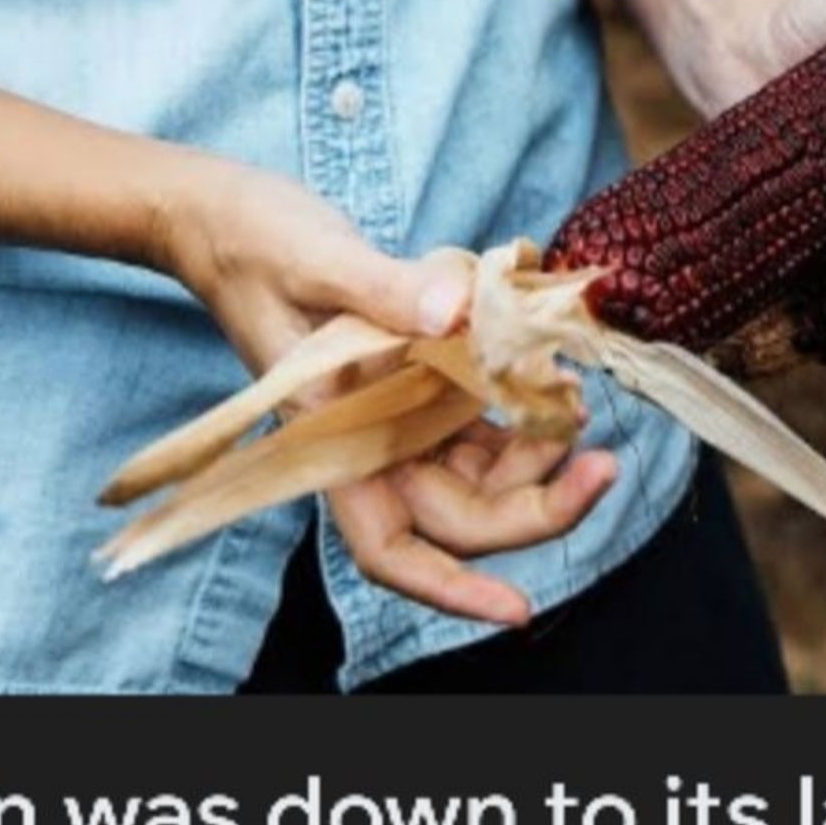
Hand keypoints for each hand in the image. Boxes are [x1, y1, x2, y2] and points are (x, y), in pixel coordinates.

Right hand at [150, 155, 614, 623]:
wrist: (221, 216)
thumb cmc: (252, 244)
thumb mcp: (318, 259)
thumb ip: (387, 288)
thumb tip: (460, 311)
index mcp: (332, 437)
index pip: (390, 548)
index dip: (452, 589)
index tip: (520, 608)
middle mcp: (367, 440)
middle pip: (460, 515)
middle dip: (537, 503)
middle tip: (604, 462)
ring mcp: (394, 412)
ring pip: (481, 471)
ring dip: (537, 451)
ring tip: (576, 394)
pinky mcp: (414, 376)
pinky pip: (480, 417)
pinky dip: (523, 404)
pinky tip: (555, 370)